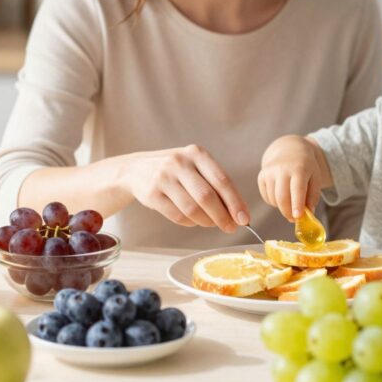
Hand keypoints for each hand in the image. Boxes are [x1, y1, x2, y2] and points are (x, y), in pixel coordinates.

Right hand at [120, 145, 247, 232]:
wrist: (137, 169)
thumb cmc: (177, 171)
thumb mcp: (196, 166)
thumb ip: (216, 185)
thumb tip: (239, 213)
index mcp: (197, 153)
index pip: (221, 180)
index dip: (235, 202)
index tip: (245, 219)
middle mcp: (179, 162)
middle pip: (207, 197)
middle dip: (222, 216)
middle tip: (231, 228)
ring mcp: (163, 178)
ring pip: (192, 209)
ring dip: (206, 222)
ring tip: (211, 223)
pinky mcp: (152, 194)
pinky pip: (177, 216)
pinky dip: (190, 223)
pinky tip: (194, 220)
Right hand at [257, 136, 323, 221]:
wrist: (290, 149)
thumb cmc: (306, 166)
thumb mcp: (316, 177)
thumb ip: (313, 196)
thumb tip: (309, 213)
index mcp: (299, 168)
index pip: (297, 189)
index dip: (297, 204)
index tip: (297, 217)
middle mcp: (282, 168)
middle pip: (282, 197)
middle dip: (288, 212)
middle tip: (294, 219)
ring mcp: (269, 172)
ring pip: (274, 199)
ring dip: (282, 207)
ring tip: (290, 201)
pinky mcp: (261, 176)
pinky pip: (267, 197)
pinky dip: (274, 202)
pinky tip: (281, 194)